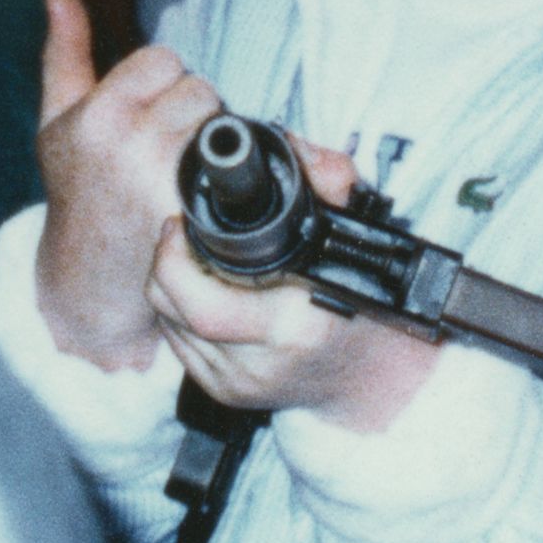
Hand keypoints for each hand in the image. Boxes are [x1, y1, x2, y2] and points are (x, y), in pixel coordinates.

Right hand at [31, 0, 221, 370]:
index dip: (161, 83)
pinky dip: (229, 176)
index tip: (149, 112)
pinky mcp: (195, 217)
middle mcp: (128, 146)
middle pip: (198, 88)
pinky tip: (202, 192)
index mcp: (95, 116)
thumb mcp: (57, 121)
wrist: (88, 279)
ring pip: (221, 124)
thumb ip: (63, 54)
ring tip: (185, 165)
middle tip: (170, 143)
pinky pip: (238, 169)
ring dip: (213, 139)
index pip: (161, 59)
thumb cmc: (77, 192)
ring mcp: (164, 183)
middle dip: (190, 110)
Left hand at [144, 139, 442, 432]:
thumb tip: (290, 150)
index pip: (204, 304)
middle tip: (178, 231)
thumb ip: (330, 180)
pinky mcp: (224, 393)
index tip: (184, 222)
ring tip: (191, 256)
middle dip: (166, 262)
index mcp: (297, 326)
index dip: (177, 257)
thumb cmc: (371, 301)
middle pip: (177, 309)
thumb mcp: (362, 237)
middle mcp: (264, 363)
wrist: (376, 376)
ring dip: (169, 283)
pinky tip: (202, 290)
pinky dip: (178, 311)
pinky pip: (178, 344)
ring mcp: (240, 384)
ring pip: (170, 325)